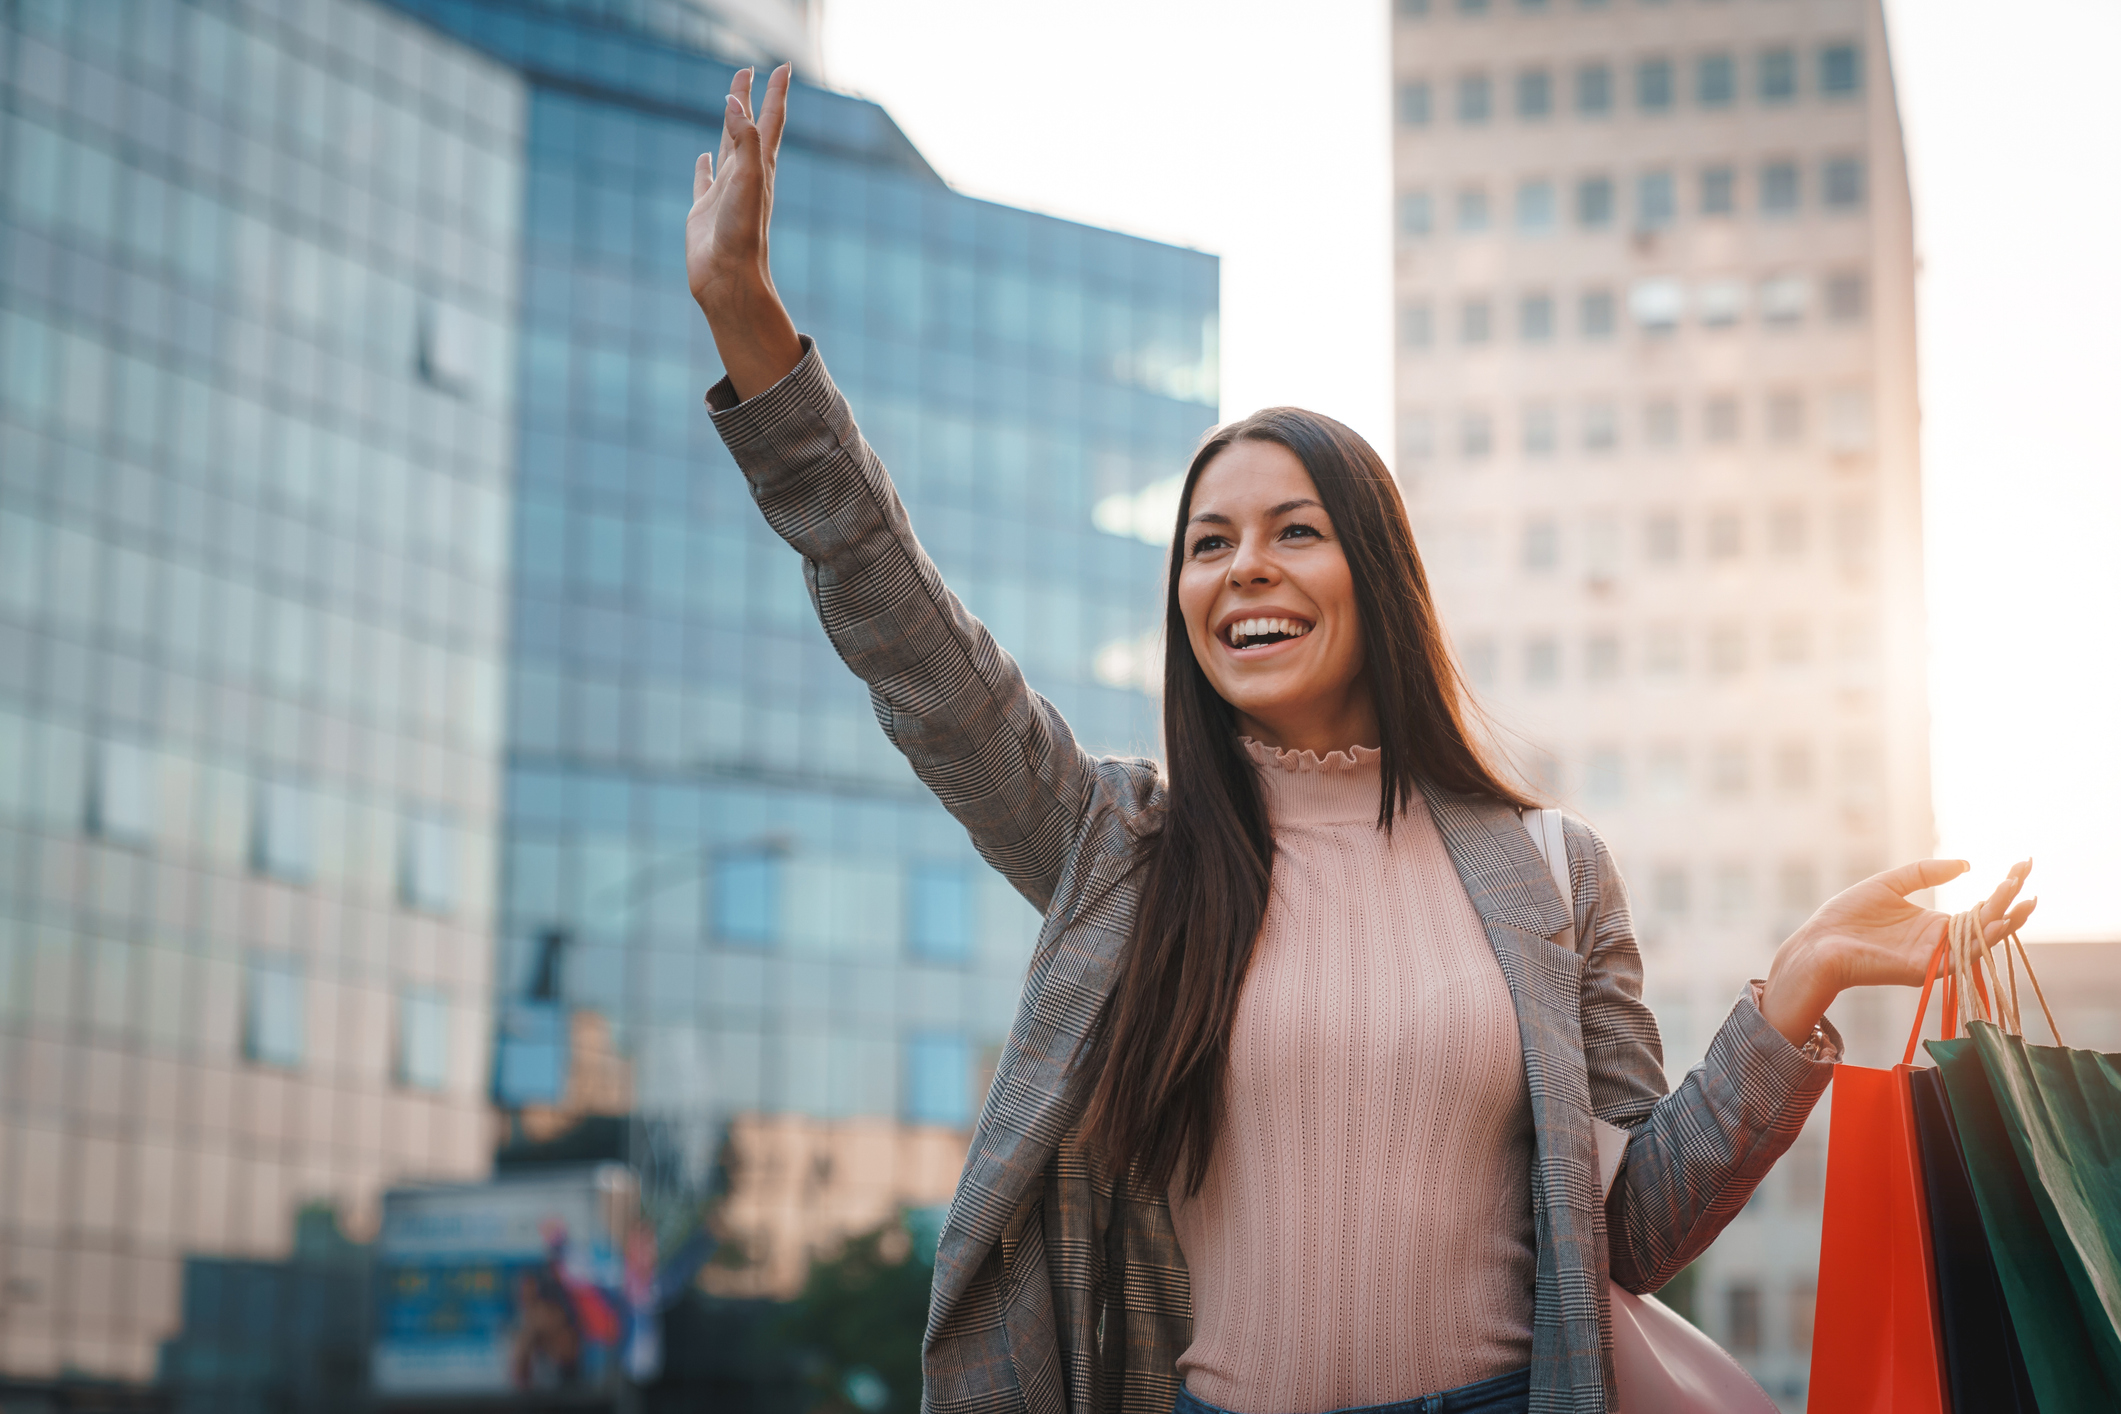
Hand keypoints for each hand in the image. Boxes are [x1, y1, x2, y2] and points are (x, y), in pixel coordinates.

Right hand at [687, 65, 802, 399]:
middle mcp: (745, 177)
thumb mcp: (748, 181)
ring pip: (727, 149)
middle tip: (749, 71)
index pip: (770, 121)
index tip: (783, 67)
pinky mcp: (704, 212)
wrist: (730, 282)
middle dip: (751, 99)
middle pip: (749, 128)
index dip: (776, 93)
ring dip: (728, 125)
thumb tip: (735, 103)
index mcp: (760, 168)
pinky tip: (702, 157)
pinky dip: (703, 166)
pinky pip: (704, 181)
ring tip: (728, 103)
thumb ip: (745, 140)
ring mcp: (725, 194)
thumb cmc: (743, 235)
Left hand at [1758, 858, 2036, 1047]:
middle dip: (2010, 900)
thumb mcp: (1890, 884)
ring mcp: (1935, 957)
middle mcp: (1942, 943)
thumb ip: (1925, 873)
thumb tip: (1966, 864)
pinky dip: (1981, 942)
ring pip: (1981, 942)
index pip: (1981, 909)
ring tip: (2024, 898)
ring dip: (2005, 920)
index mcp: (1936, 925)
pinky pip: (1961, 957)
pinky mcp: (1924, 969)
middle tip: (2027, 874)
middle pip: (1988, 923)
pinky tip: (1998, 923)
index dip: (2003, 889)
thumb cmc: (1848, 916)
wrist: (1818, 942)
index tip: (2022, 865)